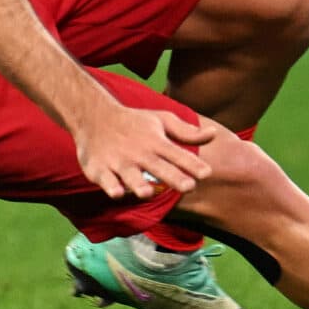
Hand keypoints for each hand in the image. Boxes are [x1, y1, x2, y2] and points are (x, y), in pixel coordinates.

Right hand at [72, 101, 215, 200]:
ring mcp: (118, 161)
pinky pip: (105, 179)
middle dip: (173, 177)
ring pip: (130, 176)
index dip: (192, 164)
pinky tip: (117, 193)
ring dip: (138, 184)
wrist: (95, 116)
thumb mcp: (162, 120)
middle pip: (158, 167)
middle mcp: (139, 153)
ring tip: (147, 192)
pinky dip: (110, 186)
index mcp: (156, 142)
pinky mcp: (99, 169)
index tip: (207, 173)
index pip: (177, 154)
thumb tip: (214, 133)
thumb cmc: (134, 121)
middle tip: (188, 187)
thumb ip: (187, 132)